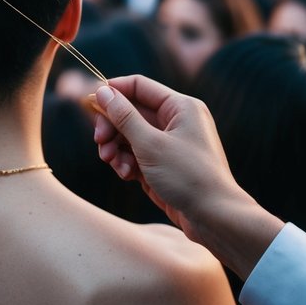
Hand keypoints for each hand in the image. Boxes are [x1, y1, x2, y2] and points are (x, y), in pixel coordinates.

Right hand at [93, 76, 281, 277]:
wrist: (214, 218)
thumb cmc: (188, 177)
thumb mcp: (150, 144)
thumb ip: (123, 116)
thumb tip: (102, 91)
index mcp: (180, 107)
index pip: (139, 86)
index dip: (113, 92)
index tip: (90, 105)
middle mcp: (176, 121)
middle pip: (131, 112)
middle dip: (112, 127)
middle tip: (100, 142)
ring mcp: (169, 144)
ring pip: (130, 136)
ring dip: (117, 148)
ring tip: (114, 164)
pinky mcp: (163, 165)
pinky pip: (136, 156)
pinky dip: (127, 163)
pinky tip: (127, 177)